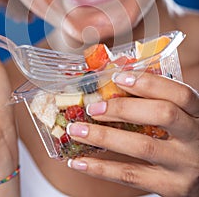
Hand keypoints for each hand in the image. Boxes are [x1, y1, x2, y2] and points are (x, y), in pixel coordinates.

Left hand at [67, 72, 198, 196]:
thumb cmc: (186, 136)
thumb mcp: (182, 114)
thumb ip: (158, 100)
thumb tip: (114, 81)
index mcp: (198, 112)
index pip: (179, 93)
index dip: (149, 83)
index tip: (118, 77)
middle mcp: (195, 136)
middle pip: (162, 114)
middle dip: (123, 108)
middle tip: (92, 107)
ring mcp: (184, 164)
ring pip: (142, 146)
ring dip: (103, 136)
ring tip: (76, 130)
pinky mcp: (171, 187)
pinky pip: (132, 176)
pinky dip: (101, 168)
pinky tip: (79, 161)